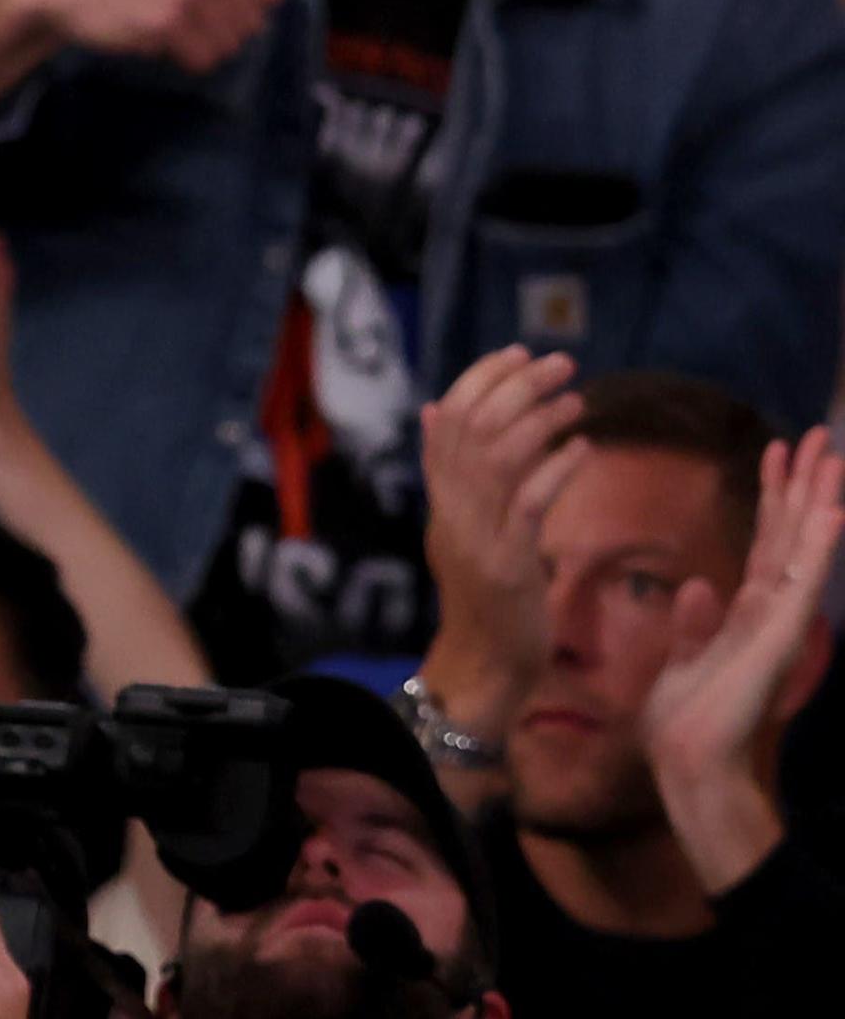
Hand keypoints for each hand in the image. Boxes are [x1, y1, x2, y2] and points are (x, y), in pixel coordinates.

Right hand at [0, 0, 284, 76]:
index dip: (239, 6)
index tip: (208, 1)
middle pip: (252, 23)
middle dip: (220, 29)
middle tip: (181, 15)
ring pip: (230, 45)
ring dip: (201, 45)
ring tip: (168, 25)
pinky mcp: (169, 21)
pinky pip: (203, 60)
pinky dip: (183, 58)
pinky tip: (157, 38)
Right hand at [416, 347, 586, 742]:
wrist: (483, 665)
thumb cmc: (486, 597)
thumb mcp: (464, 527)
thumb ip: (454, 473)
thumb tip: (435, 409)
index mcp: (440, 501)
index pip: (447, 421)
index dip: (480, 379)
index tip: (519, 353)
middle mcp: (450, 512)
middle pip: (470, 429)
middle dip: (516, 386)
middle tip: (560, 362)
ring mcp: (474, 538)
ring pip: (496, 458)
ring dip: (539, 420)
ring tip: (577, 400)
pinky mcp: (505, 564)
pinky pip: (528, 504)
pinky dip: (556, 470)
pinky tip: (583, 451)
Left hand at [640, 428, 841, 854]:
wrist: (690, 760)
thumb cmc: (685, 720)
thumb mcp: (683, 660)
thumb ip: (695, 623)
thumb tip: (697, 585)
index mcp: (746, 612)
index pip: (764, 541)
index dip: (772, 497)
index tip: (774, 452)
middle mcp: (770, 610)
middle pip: (789, 535)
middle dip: (800, 485)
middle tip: (813, 436)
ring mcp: (780, 622)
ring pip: (804, 549)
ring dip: (818, 502)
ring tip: (830, 456)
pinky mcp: (780, 636)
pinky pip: (802, 581)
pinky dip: (816, 546)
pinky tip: (831, 511)